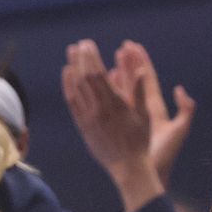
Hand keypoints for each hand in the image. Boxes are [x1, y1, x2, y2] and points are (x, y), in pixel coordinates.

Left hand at [62, 40, 150, 177]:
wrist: (127, 167)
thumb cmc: (140, 141)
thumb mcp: (144, 116)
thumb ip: (140, 92)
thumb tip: (142, 70)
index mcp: (115, 105)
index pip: (98, 75)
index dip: (91, 58)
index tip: (89, 44)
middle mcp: (99, 111)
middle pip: (85, 78)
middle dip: (81, 59)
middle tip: (80, 44)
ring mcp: (89, 119)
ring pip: (76, 89)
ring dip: (73, 68)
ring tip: (71, 53)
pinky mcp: (83, 127)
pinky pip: (72, 103)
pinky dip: (68, 86)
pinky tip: (67, 74)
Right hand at [112, 40, 195, 184]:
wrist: (151, 174)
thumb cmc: (164, 156)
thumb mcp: (179, 131)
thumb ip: (185, 110)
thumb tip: (180, 90)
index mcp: (155, 108)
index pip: (147, 79)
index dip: (140, 62)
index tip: (132, 46)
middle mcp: (142, 110)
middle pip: (133, 81)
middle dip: (127, 63)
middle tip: (119, 47)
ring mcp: (130, 118)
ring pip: (122, 91)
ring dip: (116, 75)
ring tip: (108, 59)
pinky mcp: (121, 126)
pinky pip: (113, 105)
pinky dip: (107, 93)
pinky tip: (100, 84)